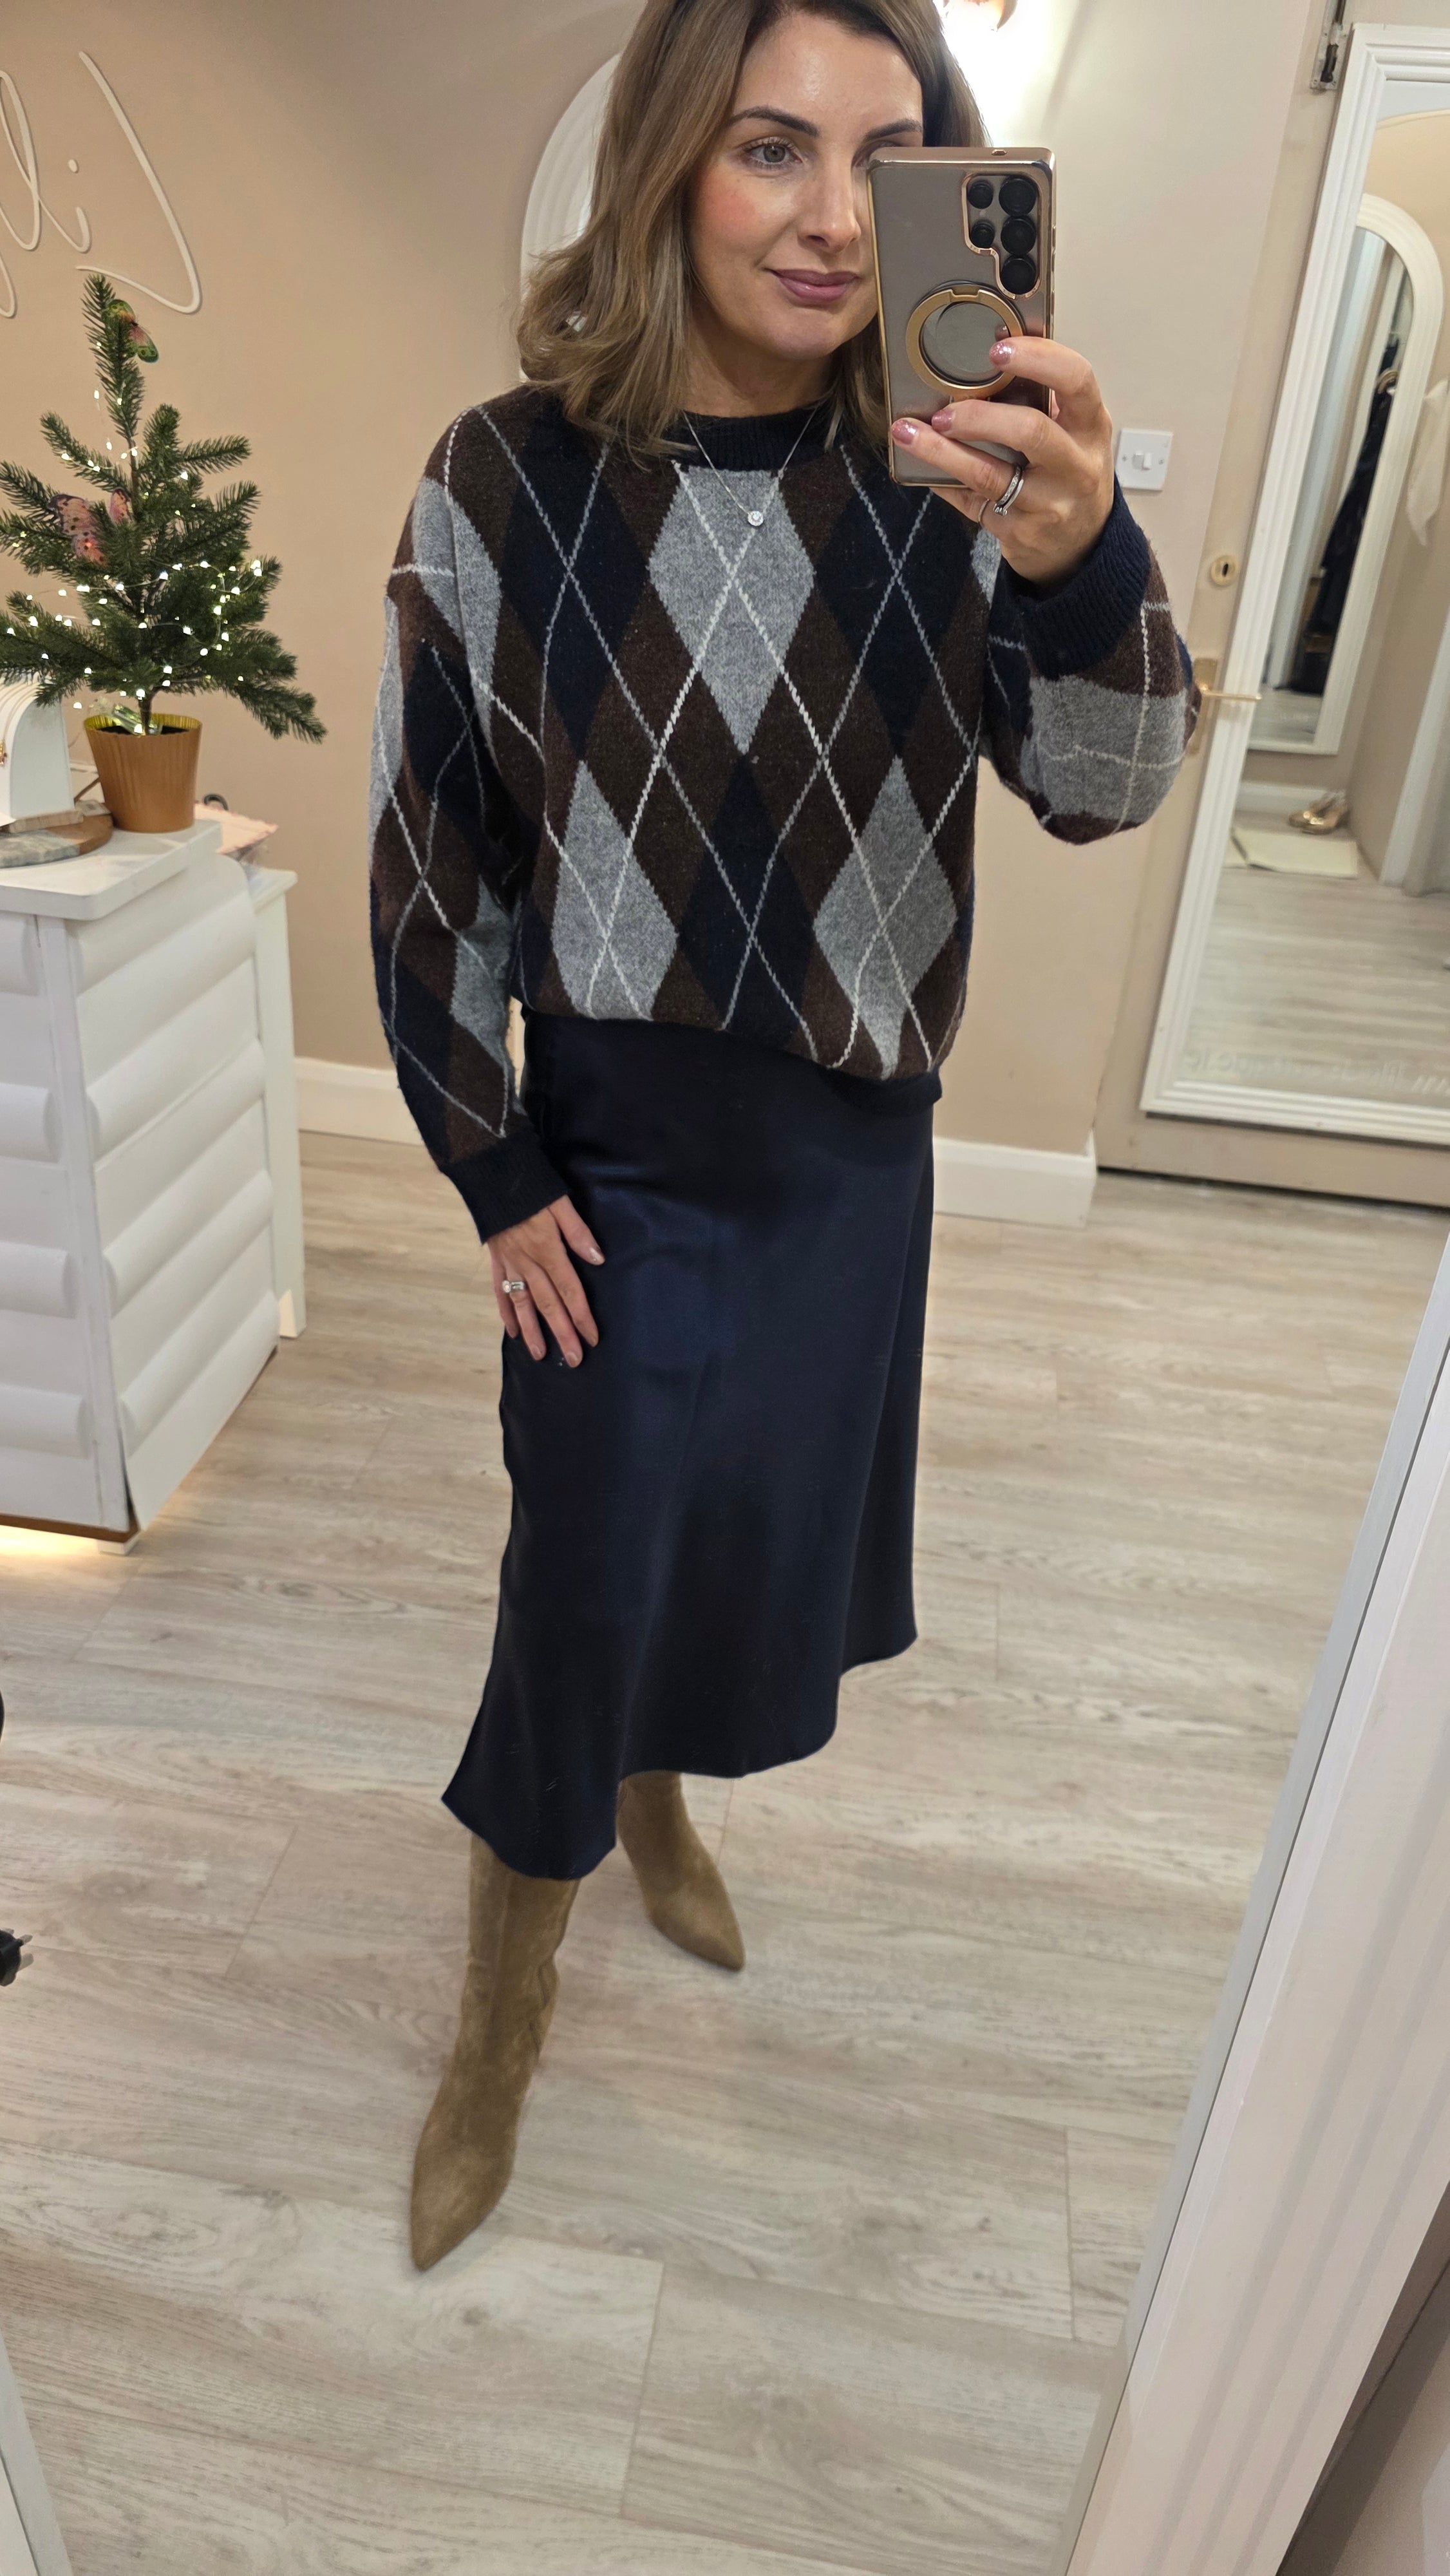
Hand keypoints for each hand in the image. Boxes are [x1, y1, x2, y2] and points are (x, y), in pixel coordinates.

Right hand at [489, 1195, 603, 1365]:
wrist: (491, 1174)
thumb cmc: (531, 1187)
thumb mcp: (560, 1203)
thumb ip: (578, 1232)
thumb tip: (598, 1259)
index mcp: (547, 1249)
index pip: (569, 1290)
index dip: (582, 1316)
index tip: (592, 1338)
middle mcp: (528, 1262)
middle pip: (548, 1304)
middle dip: (562, 1333)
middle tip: (573, 1360)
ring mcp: (509, 1263)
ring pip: (522, 1303)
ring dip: (532, 1330)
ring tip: (540, 1355)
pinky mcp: (497, 1258)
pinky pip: (501, 1290)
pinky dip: (506, 1311)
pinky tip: (512, 1331)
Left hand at [891, 335, 1115, 587]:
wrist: (1080, 543)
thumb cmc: (1068, 472)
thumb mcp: (1071, 431)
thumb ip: (1039, 400)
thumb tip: (979, 360)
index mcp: (1091, 425)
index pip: (1076, 379)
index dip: (1039, 359)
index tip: (998, 350)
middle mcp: (1077, 465)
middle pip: (1031, 430)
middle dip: (980, 416)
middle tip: (944, 411)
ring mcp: (1050, 503)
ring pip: (991, 474)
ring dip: (943, 452)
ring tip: (909, 433)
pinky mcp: (1021, 532)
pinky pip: (973, 503)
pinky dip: (944, 481)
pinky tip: (920, 468)